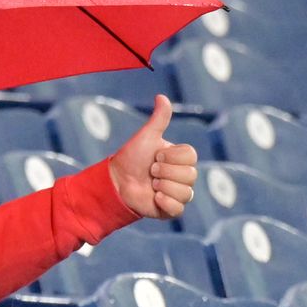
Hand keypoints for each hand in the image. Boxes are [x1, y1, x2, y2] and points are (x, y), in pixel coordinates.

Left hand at [107, 94, 197, 219]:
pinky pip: (179, 209)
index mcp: (182, 159)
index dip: (171, 157)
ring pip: (186, 193)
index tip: (155, 156)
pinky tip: (154, 197)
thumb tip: (161, 96)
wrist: (116, 181)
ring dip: (164, 187)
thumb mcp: (147, 136)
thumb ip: (159, 119)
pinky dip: (165, 203)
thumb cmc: (132, 158)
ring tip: (151, 184)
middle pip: (190, 175)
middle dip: (165, 172)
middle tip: (151, 171)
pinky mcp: (170, 210)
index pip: (191, 156)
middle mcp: (183, 176)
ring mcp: (178, 194)